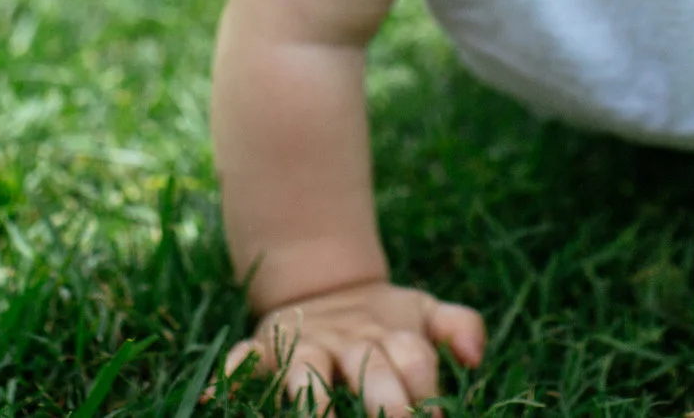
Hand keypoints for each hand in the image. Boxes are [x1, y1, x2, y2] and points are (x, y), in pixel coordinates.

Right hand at [220, 280, 484, 414]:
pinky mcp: (262, 350)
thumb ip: (458, 325)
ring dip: (311, 398)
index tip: (437, 417)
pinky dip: (230, 376)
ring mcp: (303, 346)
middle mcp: (348, 342)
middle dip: (383, 399)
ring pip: (305, 370)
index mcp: (392, 335)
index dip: (427, 388)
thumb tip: (475, 354)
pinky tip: (217, 397)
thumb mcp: (423, 313)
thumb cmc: (386, 321)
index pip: (415, 358)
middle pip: (368, 369)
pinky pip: (242, 361)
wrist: (322, 288)